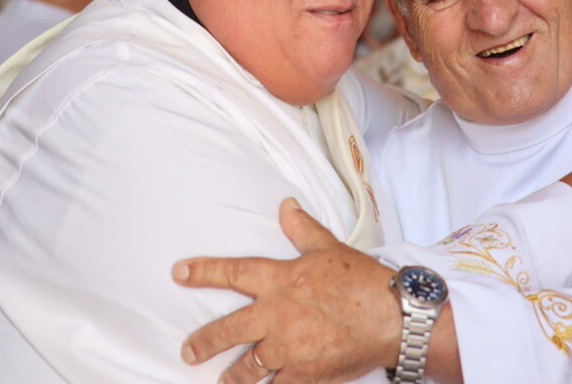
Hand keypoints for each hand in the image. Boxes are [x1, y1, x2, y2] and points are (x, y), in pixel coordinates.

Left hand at [173, 198, 399, 383]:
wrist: (392, 315)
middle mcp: (278, 315)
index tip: (179, 273)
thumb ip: (302, 229)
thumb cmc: (363, 280)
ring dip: (233, 377)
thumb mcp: (329, 247)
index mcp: (282, 280)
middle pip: (229, 330)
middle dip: (205, 342)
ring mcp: (289, 348)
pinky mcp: (306, 374)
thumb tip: (285, 205)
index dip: (204, 272)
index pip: (234, 272)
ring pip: (249, 368)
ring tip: (222, 383)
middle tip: (189, 350)